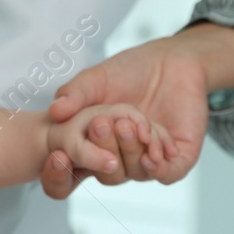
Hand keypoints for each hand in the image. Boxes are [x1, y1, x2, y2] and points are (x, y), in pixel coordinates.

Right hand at [41, 27, 233, 197]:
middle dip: (103, 152)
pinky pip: (168, 175)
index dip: (61, 173)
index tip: (58, 156)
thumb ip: (76, 94)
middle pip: (107, 174)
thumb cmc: (129, 70)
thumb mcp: (95, 80)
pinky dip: (159, 169)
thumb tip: (55, 112)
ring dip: (130, 151)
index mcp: (96, 146)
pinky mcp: (179, 157)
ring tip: (128, 124)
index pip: (75, 173)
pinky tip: (152, 155)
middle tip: (101, 125)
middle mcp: (121, 157)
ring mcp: (148, 159)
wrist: (171, 59)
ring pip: (135, 172)